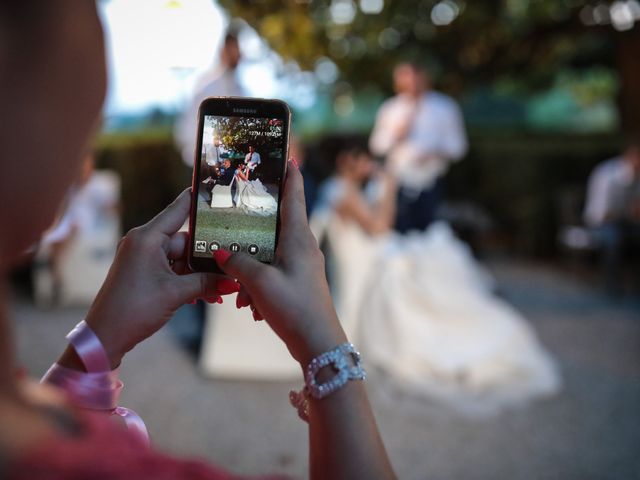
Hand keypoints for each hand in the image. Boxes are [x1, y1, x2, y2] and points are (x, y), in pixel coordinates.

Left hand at [66, 189, 237, 368]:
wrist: (105, 337)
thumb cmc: (134, 310)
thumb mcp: (176, 294)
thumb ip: (206, 283)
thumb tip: (232, 281)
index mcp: (147, 238)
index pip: (178, 210)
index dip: (197, 199)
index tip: (214, 187)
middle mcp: (144, 243)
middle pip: (185, 240)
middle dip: (208, 256)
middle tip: (232, 264)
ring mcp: (144, 258)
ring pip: (182, 259)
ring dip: (200, 274)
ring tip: (221, 289)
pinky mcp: (145, 273)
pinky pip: (174, 270)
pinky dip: (189, 281)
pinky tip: (207, 296)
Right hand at [213, 160, 347, 366]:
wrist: (319, 343)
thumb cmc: (294, 308)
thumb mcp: (260, 283)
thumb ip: (238, 263)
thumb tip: (222, 252)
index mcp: (298, 238)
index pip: (294, 197)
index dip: (291, 175)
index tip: (289, 156)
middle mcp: (303, 247)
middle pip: (277, 224)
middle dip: (255, 229)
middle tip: (239, 220)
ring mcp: (302, 265)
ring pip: (270, 254)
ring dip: (253, 270)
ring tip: (245, 296)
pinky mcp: (299, 282)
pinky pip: (272, 273)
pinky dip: (259, 286)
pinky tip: (251, 306)